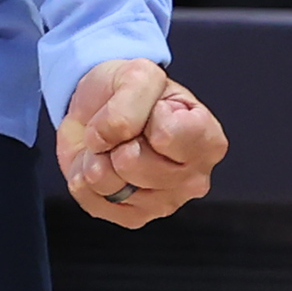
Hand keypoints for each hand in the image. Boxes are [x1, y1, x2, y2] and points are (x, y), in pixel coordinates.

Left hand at [56, 57, 226, 226]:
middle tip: (122, 129)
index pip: (165, 136)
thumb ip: (130, 99)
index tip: (148, 108)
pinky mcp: (134, 217)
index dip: (142, 115)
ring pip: (109, 183)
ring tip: (109, 145)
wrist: (101, 108)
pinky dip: (83, 175)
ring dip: (95, 156)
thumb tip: (109, 139)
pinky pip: (92, 201)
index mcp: (208, 140)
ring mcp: (166, 203)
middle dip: (113, 137)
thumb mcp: (138, 73)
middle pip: (131, 163)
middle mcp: (194, 178)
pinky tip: (99, 162)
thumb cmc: (129, 91)